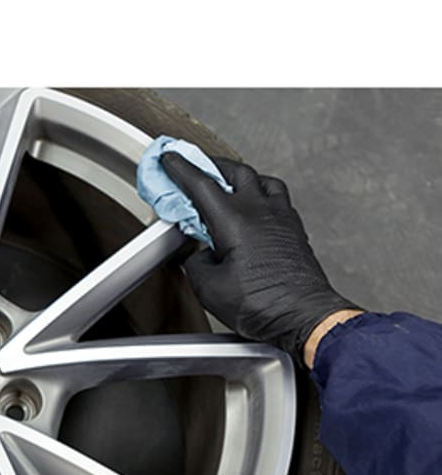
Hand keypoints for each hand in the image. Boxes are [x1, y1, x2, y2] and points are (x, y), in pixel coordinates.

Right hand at [160, 153, 359, 361]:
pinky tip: (253, 208)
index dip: (181, 168)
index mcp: (235, 220)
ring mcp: (282, 217)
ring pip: (260, 180)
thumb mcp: (209, 288)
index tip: (171, 158)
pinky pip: (276, 198)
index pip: (202, 184)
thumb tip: (199, 255)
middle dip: (211, 165)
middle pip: (235, 171)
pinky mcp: (293, 230)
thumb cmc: (264, 304)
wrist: (304, 317)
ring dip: (239, 177)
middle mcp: (261, 211)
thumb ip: (196, 263)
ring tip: (226, 184)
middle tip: (195, 168)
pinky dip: (259, 195)